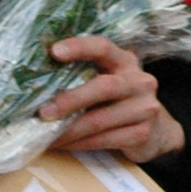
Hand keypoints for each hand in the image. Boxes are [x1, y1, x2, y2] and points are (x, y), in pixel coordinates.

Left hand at [38, 34, 183, 162]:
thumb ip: (82, 73)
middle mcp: (139, 82)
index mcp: (125, 61)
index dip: (80, 47)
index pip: (103, 48)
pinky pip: (104, 140)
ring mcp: (145, 109)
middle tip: (43, 112)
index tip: (54, 51)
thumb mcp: (107, 79)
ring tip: (44, 135)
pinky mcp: (142, 134)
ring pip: (100, 120)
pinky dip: (78, 143)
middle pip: (103, 87)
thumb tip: (33, 77)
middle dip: (70, 100)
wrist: (158, 130)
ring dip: (68, 129)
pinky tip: (61, 144)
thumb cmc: (118, 99)